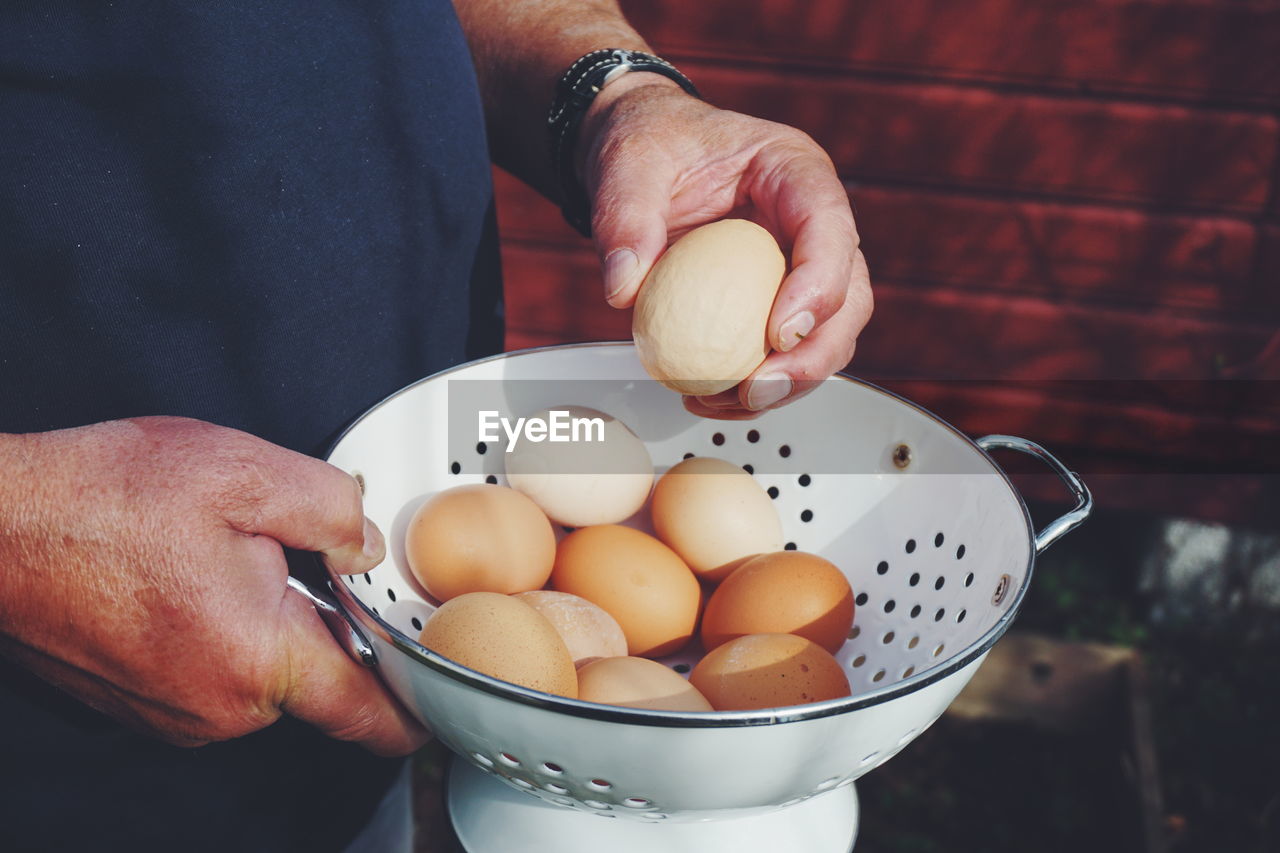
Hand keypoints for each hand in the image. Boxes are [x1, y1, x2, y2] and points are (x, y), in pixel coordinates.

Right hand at [0, 417, 426, 754]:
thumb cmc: (101, 500)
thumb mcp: (244, 473)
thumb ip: (332, 510)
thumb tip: (364, 546)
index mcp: (260, 658)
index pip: (367, 711)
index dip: (412, 709)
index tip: (438, 703)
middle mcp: (219, 706)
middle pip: (314, 676)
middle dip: (318, 621)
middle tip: (282, 557)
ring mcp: (174, 712)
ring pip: (260, 673)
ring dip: (261, 623)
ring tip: (212, 560)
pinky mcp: (141, 704)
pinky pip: (211, 675)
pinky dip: (216, 634)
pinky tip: (184, 581)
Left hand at [580, 76, 872, 417]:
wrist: (643, 159)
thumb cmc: (651, 145)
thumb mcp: (628, 166)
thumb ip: (624, 220)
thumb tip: (624, 288)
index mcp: (794, 170)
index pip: (828, 227)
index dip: (818, 285)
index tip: (778, 334)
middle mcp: (812, 222)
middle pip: (850, 295)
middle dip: (813, 354)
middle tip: (756, 389)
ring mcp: (800, 265)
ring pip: (828, 335)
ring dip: (788, 381)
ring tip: (726, 402)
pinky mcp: (776, 302)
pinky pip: (784, 352)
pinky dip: (756, 384)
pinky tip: (711, 398)